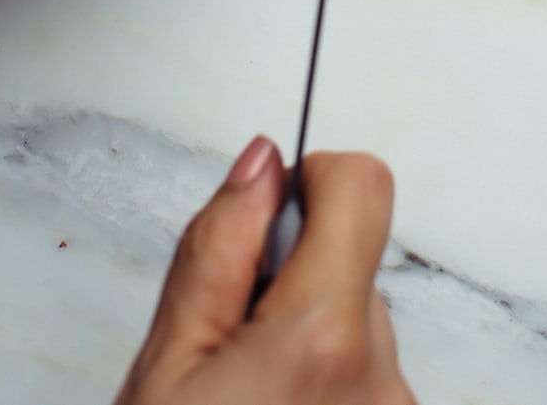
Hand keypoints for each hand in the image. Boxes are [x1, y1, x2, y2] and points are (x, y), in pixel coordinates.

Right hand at [118, 142, 413, 404]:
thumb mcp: (166, 364)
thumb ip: (218, 249)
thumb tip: (261, 164)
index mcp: (324, 340)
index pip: (362, 185)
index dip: (308, 183)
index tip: (266, 221)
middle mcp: (380, 377)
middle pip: (350, 255)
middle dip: (290, 275)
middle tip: (228, 346)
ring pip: (356, 314)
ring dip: (307, 333)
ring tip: (247, 393)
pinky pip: (366, 366)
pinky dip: (324, 375)